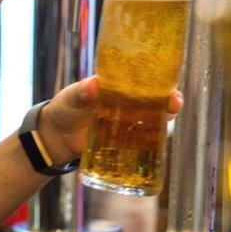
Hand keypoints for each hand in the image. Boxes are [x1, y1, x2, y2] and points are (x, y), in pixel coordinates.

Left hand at [35, 76, 182, 166]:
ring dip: (163, 127)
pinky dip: (152, 147)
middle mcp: (128, 103)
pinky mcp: (125, 143)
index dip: (161, 82)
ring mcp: (128, 123)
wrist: (56, 137)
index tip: (170, 88)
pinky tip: (155, 150)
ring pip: (154, 123)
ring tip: (164, 130)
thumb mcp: (71, 97)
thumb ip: (81, 92)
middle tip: (174, 106)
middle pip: (157, 102)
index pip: (144, 80)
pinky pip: (143, 144)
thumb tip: (93, 84)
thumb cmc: (64, 108)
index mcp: (118, 86)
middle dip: (169, 104)